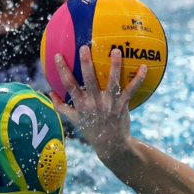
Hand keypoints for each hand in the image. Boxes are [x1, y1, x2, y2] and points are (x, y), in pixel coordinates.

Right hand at [52, 46, 146, 163]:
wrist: (111, 145)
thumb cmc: (91, 130)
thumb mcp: (74, 120)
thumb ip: (61, 106)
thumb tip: (49, 92)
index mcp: (81, 105)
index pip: (68, 85)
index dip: (62, 70)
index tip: (58, 55)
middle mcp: (94, 103)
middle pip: (89, 80)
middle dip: (86, 63)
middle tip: (85, 47)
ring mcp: (109, 104)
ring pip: (112, 82)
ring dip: (115, 66)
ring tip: (116, 50)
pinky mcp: (122, 106)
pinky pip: (131, 90)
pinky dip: (139, 79)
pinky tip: (145, 67)